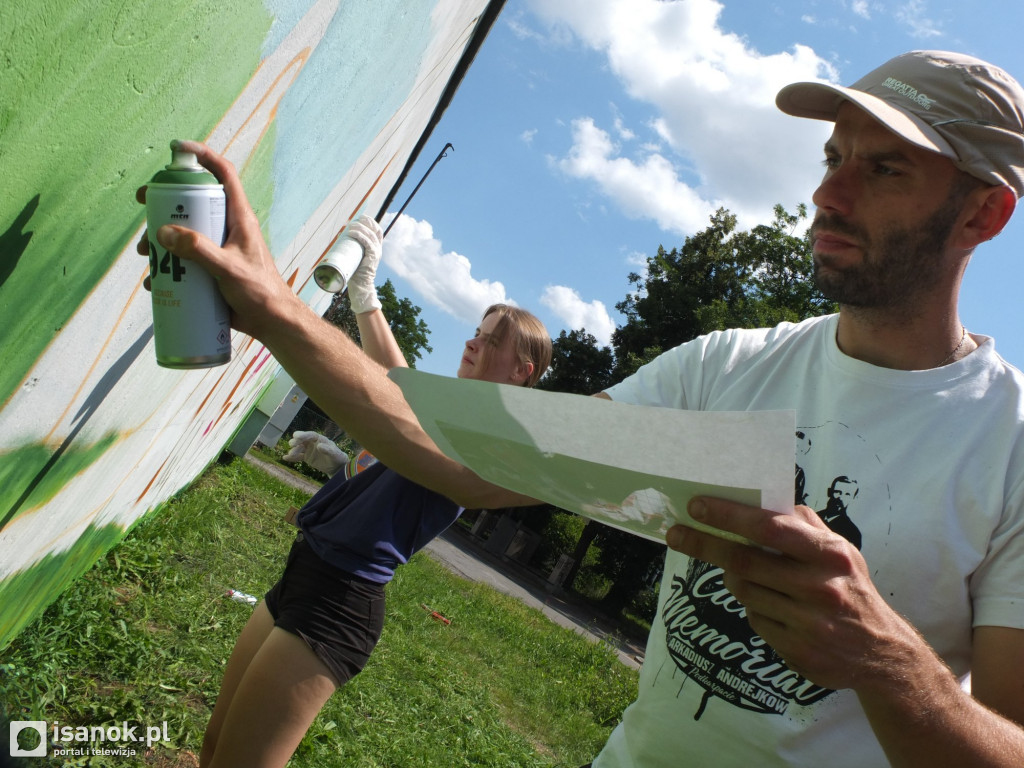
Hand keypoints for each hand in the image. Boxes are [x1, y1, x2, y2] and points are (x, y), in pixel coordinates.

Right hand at [135, 140, 303, 338]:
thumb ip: (198, 250)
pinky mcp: (211, 269)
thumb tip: (164, 232)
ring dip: (161, 239)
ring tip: (145, 254)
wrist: (272, 323)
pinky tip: (155, 282)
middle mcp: (227, 228)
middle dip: (166, 202)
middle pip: (194, 203)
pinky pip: (185, 261)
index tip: (177, 149)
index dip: (203, 156)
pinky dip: (167, 268)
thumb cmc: (261, 293)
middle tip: (144, 206)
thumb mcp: (228, 269)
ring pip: (184, 233)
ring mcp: (218, 248)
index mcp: (239, 218)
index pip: (223, 175)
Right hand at [281, 431, 349, 476]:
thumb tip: (319, 445)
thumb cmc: (337, 458)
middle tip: (291, 444)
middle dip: (297, 441)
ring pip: (299, 448)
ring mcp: (309, 450)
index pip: (311, 435)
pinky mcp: (307, 457)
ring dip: (294, 450)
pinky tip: (285, 458)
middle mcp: (313, 443)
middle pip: (303, 440)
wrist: (336, 467)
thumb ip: (328, 450)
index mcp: (320, 439)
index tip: (296, 435)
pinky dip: (292, 458)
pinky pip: (298, 457)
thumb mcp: (335, 454)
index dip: (303, 435)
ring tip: (290, 454)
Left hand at [345, 215, 382, 313]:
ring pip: (370, 235)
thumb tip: (340, 236)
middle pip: (375, 230)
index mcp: (375, 248)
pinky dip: (360, 236)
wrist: (360, 285)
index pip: (377, 231)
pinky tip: (352, 233)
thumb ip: (351, 248)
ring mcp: (376, 253)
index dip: (370, 222)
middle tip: (355, 220)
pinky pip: (368, 243)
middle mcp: (378, 249)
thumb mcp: (354, 257)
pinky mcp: (373, 257)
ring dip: (360, 228)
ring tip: (351, 226)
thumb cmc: (355, 272)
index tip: (362, 217)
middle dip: (367, 222)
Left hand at [666, 497, 926, 691]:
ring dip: (734, 578)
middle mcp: (820, 587)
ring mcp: (808, 623)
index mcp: (831, 555)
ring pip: (744, 591)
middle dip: (704, 544)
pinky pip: (755, 620)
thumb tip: (766, 499)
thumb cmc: (852, 588)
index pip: (770, 528)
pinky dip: (754, 608)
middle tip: (677, 533)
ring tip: (741, 572)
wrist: (882, 653)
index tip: (697, 506)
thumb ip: (805, 525)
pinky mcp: (797, 651)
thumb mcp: (842, 550)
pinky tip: (772, 606)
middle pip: (744, 562)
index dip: (729, 516)